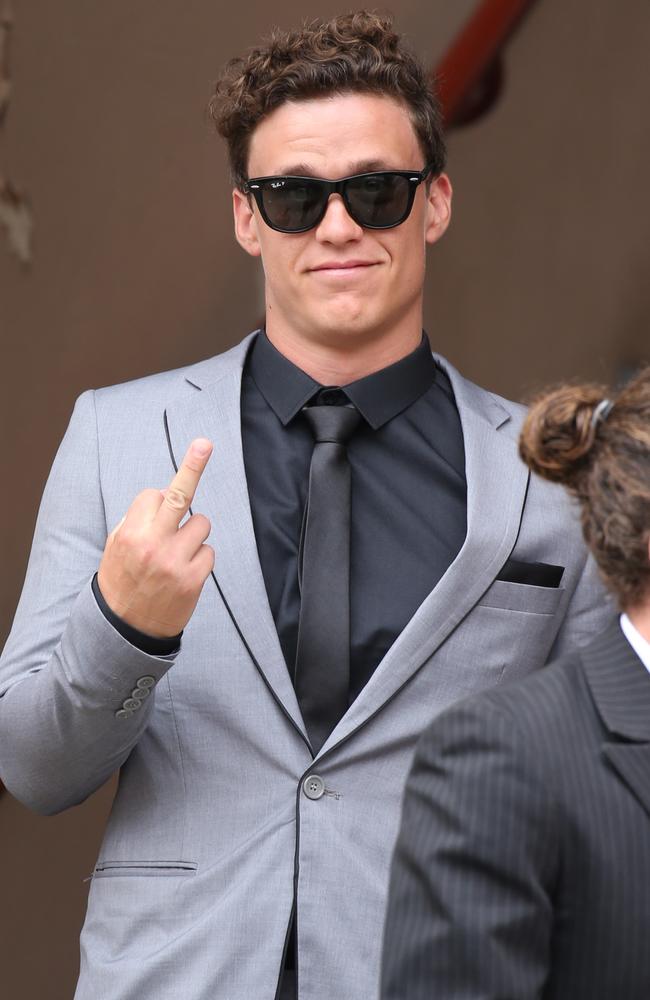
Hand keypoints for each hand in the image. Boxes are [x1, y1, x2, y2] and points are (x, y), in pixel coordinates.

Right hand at [97, 438, 214, 637]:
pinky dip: (200, 558)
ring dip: (194, 533)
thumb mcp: (116, 547)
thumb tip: (165, 494)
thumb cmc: (122, 580)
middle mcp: (152, 544)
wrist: (125, 630)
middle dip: (192, 466)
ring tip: (177, 554)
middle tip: (204, 443)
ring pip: (202, 523)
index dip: (157, 503)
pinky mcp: (194, 579)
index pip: (154, 495)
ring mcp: (175, 562)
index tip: (162, 498)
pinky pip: (209, 551)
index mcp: (130, 533)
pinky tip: (185, 573)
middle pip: (178, 495)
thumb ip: (138, 520)